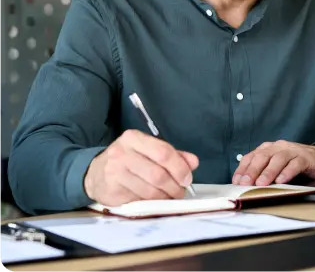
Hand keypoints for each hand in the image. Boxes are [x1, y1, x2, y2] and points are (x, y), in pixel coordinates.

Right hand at [83, 129, 198, 205]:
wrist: (94, 173)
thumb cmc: (128, 161)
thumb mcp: (148, 151)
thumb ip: (172, 155)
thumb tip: (193, 162)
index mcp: (134, 138)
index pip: (163, 152)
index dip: (179, 167)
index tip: (187, 178)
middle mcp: (122, 153)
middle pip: (158, 174)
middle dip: (174, 186)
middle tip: (181, 192)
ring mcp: (114, 173)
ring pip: (150, 190)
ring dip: (165, 197)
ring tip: (170, 197)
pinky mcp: (111, 191)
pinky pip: (139, 200)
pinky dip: (152, 203)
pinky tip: (155, 201)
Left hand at [232, 140, 314, 185]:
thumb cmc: (297, 164)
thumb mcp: (278, 167)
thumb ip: (264, 172)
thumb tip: (247, 186)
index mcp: (270, 149)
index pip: (252, 156)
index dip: (243, 168)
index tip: (236, 181)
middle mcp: (279, 147)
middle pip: (263, 156)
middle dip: (253, 170)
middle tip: (245, 183)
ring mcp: (293, 151)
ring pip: (278, 159)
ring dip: (268, 172)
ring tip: (261, 183)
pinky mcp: (306, 157)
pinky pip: (295, 164)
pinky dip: (287, 172)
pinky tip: (281, 180)